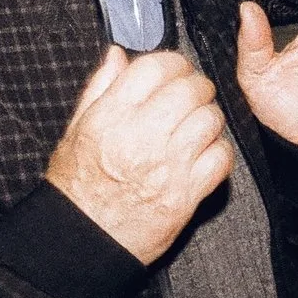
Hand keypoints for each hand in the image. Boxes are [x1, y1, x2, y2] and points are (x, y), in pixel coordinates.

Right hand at [45, 47, 233, 264]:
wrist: (82, 241)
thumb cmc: (77, 187)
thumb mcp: (76, 131)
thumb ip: (99, 89)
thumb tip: (118, 55)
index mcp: (110, 117)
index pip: (155, 67)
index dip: (172, 63)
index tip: (175, 70)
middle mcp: (140, 137)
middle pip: (190, 89)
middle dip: (197, 86)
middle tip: (192, 94)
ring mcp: (166, 167)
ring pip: (210, 120)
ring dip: (209, 117)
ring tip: (198, 124)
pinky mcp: (185, 195)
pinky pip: (221, 159)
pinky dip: (219, 151)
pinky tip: (205, 152)